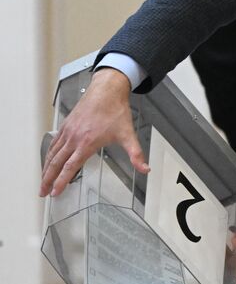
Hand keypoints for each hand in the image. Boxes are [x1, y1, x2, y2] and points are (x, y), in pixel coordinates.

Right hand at [40, 68, 145, 196]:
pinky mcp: (66, 125)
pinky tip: (48, 159)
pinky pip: (54, 143)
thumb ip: (136, 155)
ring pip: (52, 153)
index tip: (56, 192)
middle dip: (48, 180)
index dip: (61, 182)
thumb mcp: (128, 135)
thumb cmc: (115, 111)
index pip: (70, 167)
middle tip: (42, 192)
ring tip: (43, 181)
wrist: (106, 91)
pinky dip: (48, 154)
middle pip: (56, 163)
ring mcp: (68, 131)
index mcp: (87, 143)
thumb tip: (144, 169)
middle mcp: (74, 138)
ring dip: (45, 168)